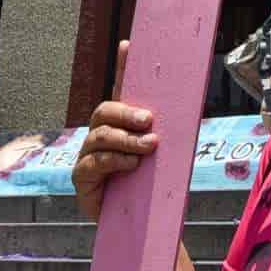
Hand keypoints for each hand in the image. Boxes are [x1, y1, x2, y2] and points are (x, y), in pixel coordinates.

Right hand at [72, 41, 158, 221]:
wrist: (138, 225)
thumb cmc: (148, 185)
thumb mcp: (162, 156)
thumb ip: (166, 133)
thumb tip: (188, 104)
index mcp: (121, 125)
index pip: (120, 90)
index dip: (122, 66)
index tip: (128, 45)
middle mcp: (101, 134)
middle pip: (105, 111)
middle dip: (127, 113)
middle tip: (150, 121)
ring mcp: (87, 155)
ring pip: (99, 135)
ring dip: (126, 139)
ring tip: (148, 147)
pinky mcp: (82, 178)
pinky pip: (93, 162)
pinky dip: (115, 161)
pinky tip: (132, 165)